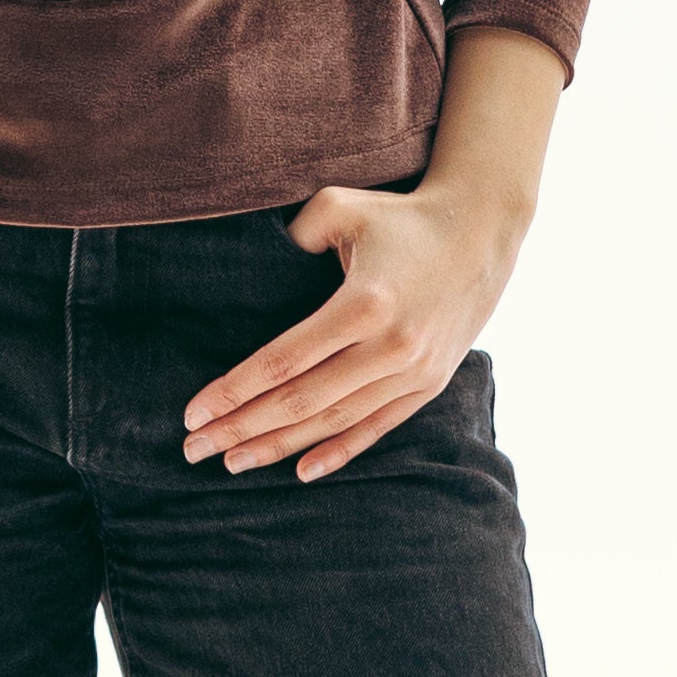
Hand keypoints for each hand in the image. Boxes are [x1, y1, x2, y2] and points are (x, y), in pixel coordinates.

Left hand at [182, 167, 530, 483]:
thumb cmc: (402, 216)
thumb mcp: (344, 205)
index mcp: (363, 304)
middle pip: (300, 400)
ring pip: (334, 421)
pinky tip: (302, 472)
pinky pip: (377, 427)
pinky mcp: (428, 384)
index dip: (234, 391)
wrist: (484, 230)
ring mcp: (412, 371)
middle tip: (194, 449)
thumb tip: (261, 267)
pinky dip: (339, 451)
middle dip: (242, 428)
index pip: (282, 361)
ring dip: (279, 446)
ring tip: (232, 463)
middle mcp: (389, 347)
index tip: (193, 413)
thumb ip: (296, 233)